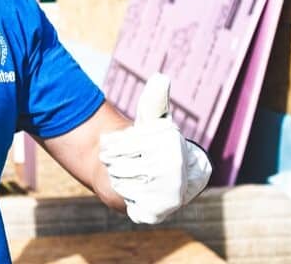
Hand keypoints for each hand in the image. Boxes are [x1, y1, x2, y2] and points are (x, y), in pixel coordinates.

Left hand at [99, 73, 211, 223]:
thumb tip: (161, 77)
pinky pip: (126, 203)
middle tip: (127, 161)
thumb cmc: (153, 145)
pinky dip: (126, 198)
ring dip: (119, 178)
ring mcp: (169, 194)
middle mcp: (175, 169)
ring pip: (119, 183)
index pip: (121, 144)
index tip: (127, 143)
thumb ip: (155, 100)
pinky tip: (137, 193)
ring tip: (132, 175)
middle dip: (115, 161)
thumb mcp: (153, 121)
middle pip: (116, 164)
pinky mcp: (157, 213)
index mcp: (171, 142)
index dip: (116, 143)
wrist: (166, 179)